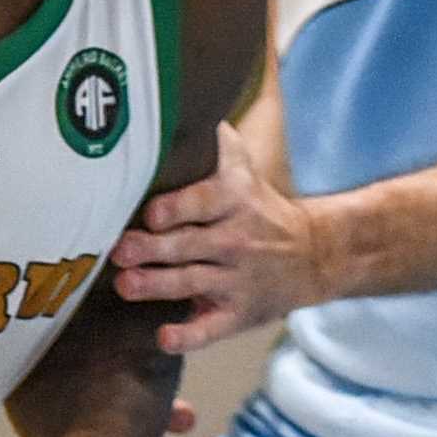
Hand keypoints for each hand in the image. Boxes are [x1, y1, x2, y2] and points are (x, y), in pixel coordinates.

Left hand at [108, 119, 325, 350]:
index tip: (151, 213)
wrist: (317, 254)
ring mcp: (237, 280)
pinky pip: (212, 329)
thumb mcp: (248, 173)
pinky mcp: (239, 313)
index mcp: (235, 203)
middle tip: (120, 250)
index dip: (178, 208)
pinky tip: (165, 338)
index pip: (204, 201)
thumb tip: (195, 99)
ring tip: (126, 285)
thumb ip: (221, 147)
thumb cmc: (263, 210)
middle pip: (189, 245)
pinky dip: (189, 336)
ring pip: (192, 283)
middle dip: (153, 248)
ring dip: (157, 286)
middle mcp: (236, 241)